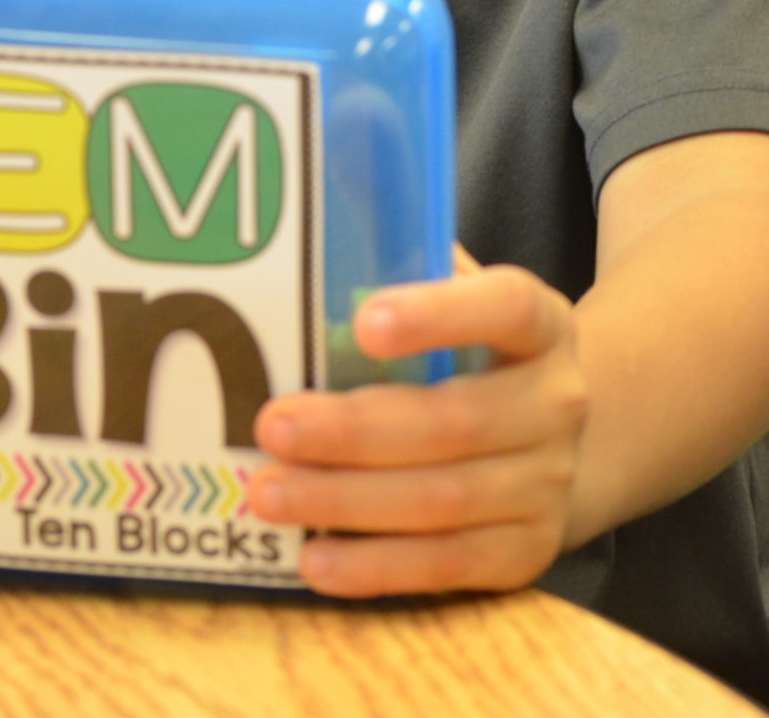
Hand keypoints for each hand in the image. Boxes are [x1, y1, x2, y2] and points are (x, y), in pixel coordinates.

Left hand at [248, 251, 587, 596]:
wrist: (550, 439)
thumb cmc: (471, 353)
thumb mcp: (456, 300)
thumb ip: (402, 274)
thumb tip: (314, 260)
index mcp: (541, 324)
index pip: (505, 308)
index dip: (439, 315)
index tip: (364, 321)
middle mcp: (556, 403)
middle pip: (455, 422)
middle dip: (354, 430)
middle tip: (273, 425)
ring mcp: (549, 484)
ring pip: (443, 500)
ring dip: (347, 501)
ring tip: (269, 493)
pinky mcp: (527, 552)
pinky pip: (448, 565)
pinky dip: (377, 566)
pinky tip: (315, 558)